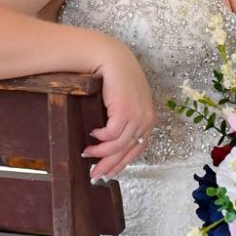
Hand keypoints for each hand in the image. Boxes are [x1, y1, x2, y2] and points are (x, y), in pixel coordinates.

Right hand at [81, 41, 155, 180]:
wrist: (112, 59)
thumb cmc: (117, 80)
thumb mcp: (124, 104)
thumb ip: (123, 122)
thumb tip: (108, 143)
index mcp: (148, 121)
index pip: (136, 150)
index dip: (121, 164)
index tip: (108, 174)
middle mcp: (146, 121)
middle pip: (127, 152)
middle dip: (109, 166)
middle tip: (94, 175)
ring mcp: (137, 117)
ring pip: (118, 145)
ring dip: (100, 153)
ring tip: (86, 153)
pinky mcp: (125, 111)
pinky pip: (111, 134)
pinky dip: (100, 138)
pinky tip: (92, 135)